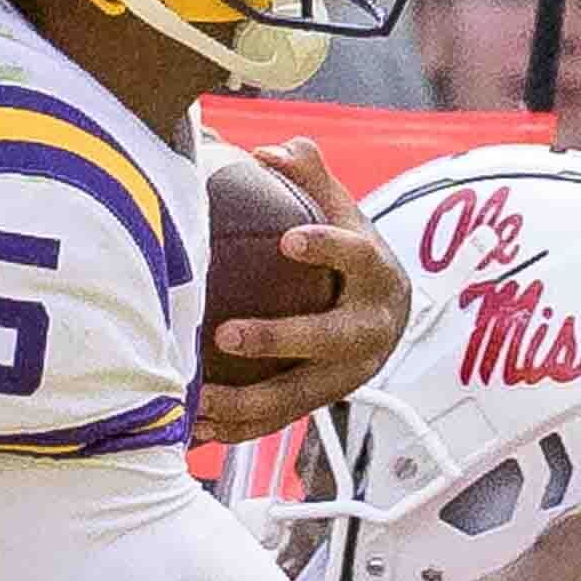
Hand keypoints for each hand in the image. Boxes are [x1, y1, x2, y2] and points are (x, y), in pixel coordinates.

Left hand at [190, 135, 401, 448]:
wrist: (388, 317)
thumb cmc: (352, 255)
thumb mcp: (341, 210)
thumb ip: (309, 175)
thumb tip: (267, 151)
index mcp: (375, 276)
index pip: (356, 256)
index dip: (327, 247)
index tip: (288, 240)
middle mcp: (369, 331)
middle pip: (327, 340)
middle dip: (280, 340)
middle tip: (226, 334)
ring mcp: (348, 376)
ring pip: (299, 396)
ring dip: (246, 403)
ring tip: (198, 400)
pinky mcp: (322, 405)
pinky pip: (278, 424)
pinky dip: (236, 429)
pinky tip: (193, 428)